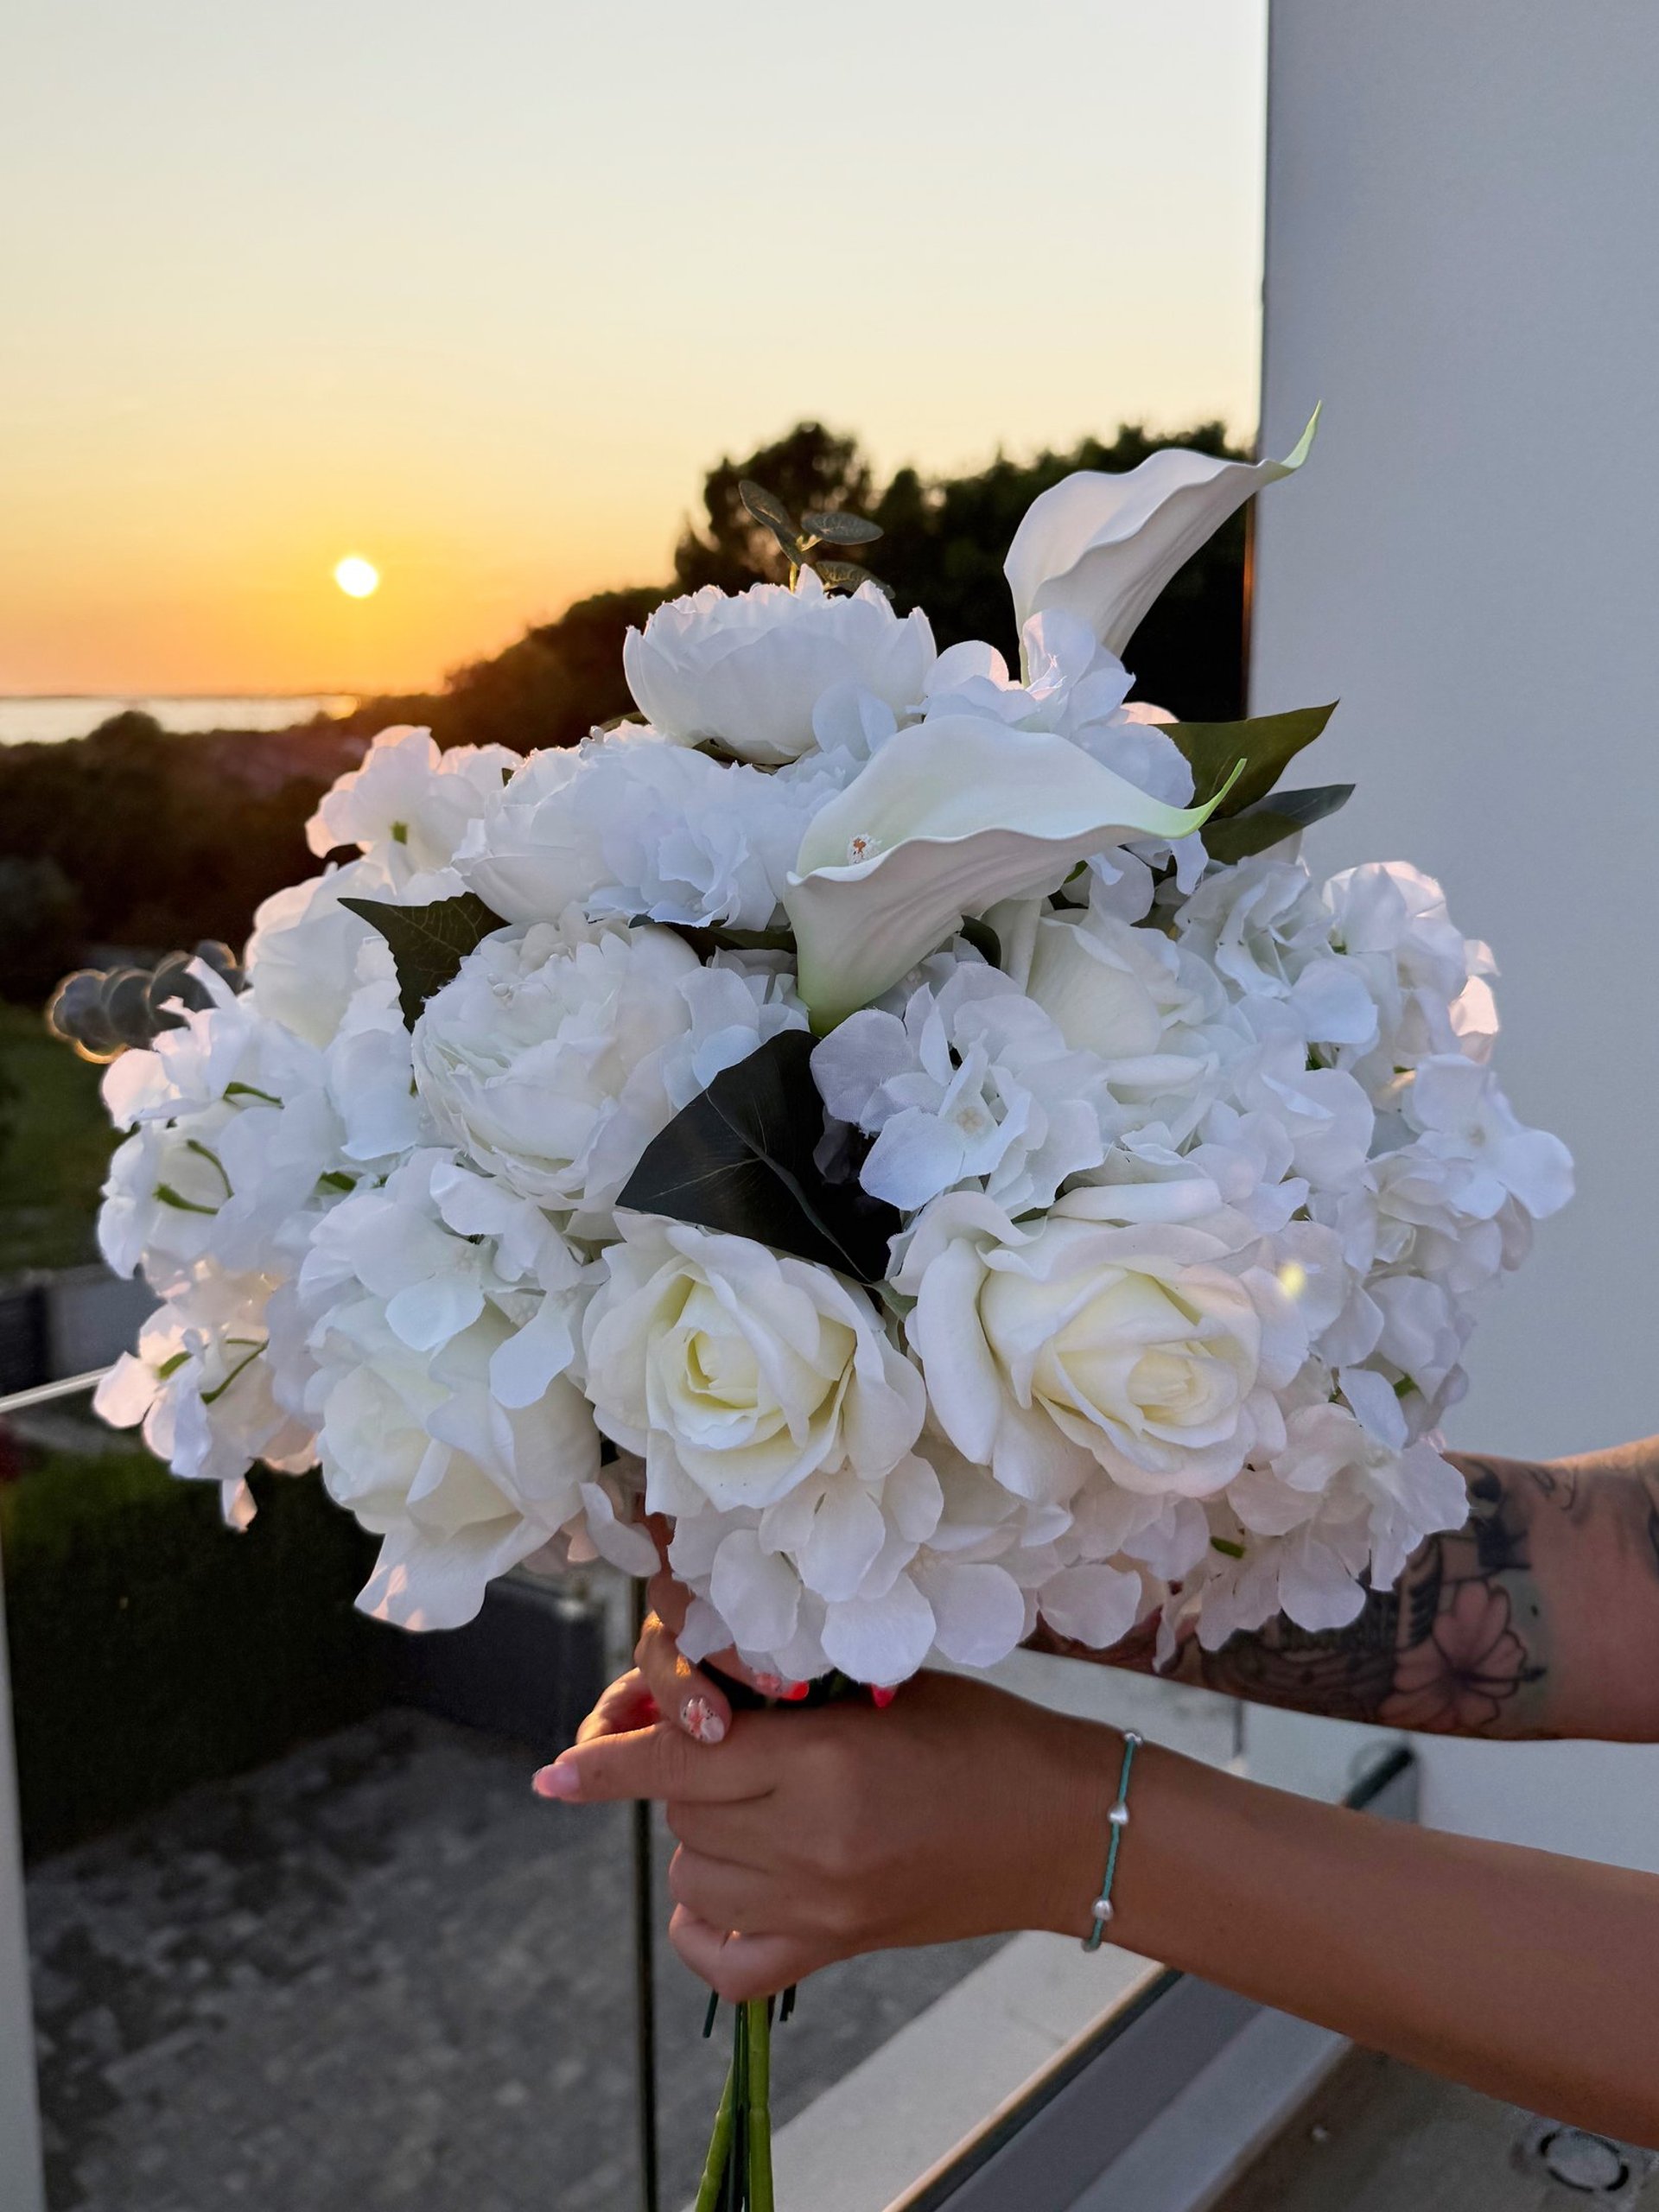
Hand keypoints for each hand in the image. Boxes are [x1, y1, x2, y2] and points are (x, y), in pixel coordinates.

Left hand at [538, 1667, 1119, 2000]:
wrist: (1061, 1825)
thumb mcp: (877, 1687)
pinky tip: (722, 1889)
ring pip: (696, 1877)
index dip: (611, 1761)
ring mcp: (823, 1907)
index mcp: (823, 1759)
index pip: (682, 1758)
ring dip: (699, 1837)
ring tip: (748, 1804)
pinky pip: (728, 1962)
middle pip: (683, 1814)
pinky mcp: (837, 1949)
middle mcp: (812, 1841)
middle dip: (681, 1776)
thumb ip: (781, 1700)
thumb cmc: (982, 1733)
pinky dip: (706, 1926)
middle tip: (720, 1749)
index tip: (559, 1769)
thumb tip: (688, 1709)